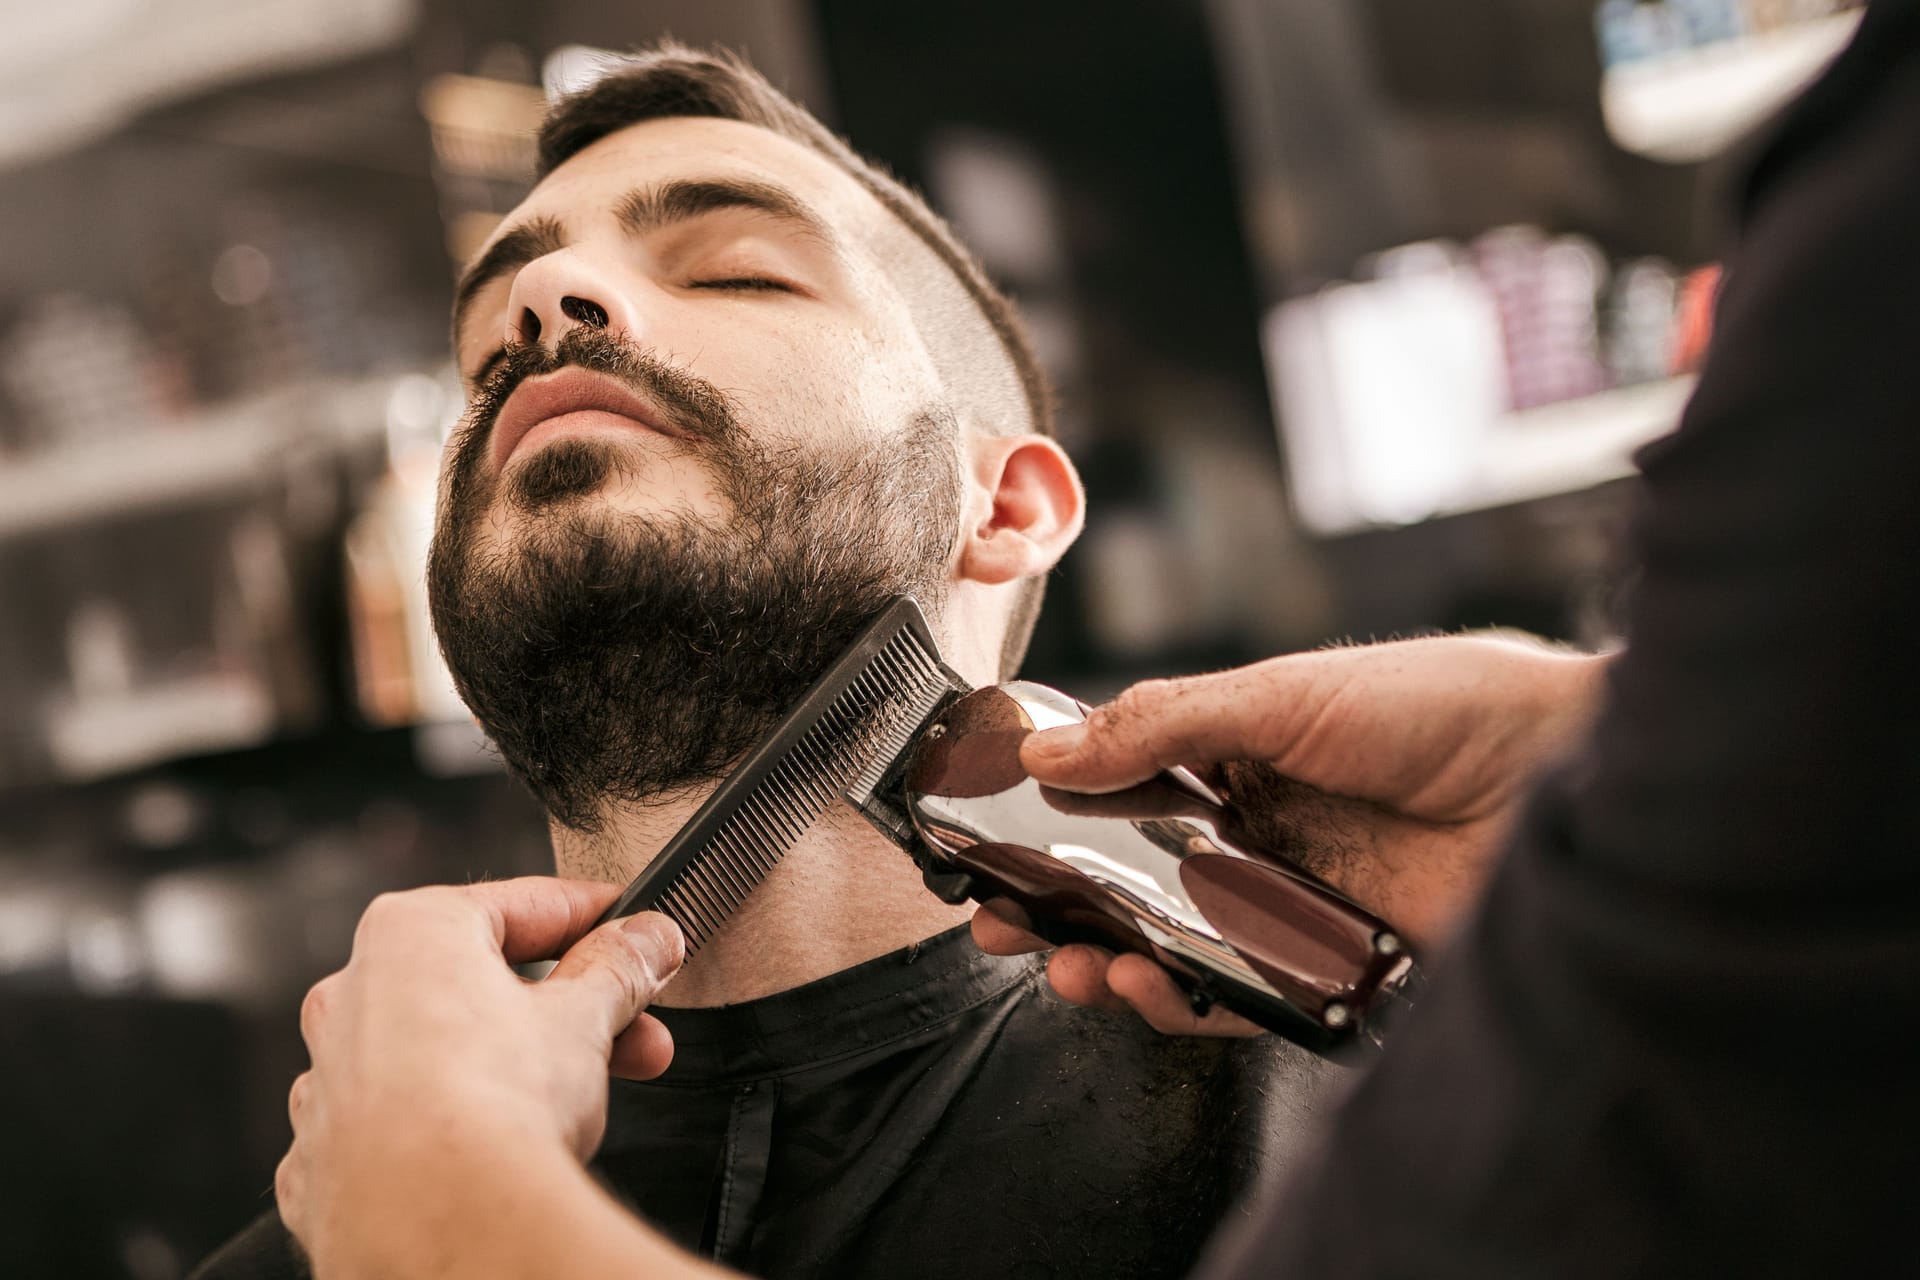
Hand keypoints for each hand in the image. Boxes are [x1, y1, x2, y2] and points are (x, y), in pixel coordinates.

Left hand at [277, 877, 683, 1275]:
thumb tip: (644, 941)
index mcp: (410, 934)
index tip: (632, 931)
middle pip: (484, 983)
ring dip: (512, 1065)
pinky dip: (450, 1123)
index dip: (592, 918)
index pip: (523, 906)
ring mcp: (330, 1078)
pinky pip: (400, 1120)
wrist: (441, 1228)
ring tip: (585, 1096)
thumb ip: (619, 967)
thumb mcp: (585, 1017)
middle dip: (573, 1010)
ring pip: (440, 1050)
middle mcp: (353, 995)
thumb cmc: (493, 1107)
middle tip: (635, 1029)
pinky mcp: (326, 1155)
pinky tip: (502, 1144)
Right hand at [974, 635, 1607, 1030]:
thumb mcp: (1287, 692)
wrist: (1573, 772)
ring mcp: (1294, 902)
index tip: (990, 845)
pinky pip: (1244, 995)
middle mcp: (1260, 833)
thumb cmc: (1446, 704)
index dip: (1051, 823)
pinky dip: (1186, 1001)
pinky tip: (1144, 986)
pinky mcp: (1337, 964)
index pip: (1120, 794)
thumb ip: (1165, 722)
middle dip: (1061, 909)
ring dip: (1109, 962)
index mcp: (1241, 756)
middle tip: (1003, 926)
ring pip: (1176, 947)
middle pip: (1134, 883)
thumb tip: (1047, 748)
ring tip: (1067, 966)